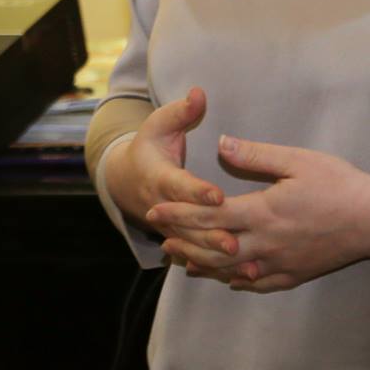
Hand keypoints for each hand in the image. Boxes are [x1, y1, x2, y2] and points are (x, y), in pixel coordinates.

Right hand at [103, 87, 237, 264]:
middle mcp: (162, 207)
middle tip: (234, 243)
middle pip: (186, 224)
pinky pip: (195, 256)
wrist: (128, 179)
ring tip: (241, 263)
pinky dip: (215, 267)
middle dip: (209, 234)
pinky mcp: (178, 238)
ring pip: (190, 246)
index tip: (217, 196)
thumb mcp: (160, 124)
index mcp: (159, 177)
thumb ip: (181, 111)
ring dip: (213, 257)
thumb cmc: (152, 145)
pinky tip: (241, 276)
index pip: (179, 186)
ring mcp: (168, 226)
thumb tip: (199, 93)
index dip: (196, 192)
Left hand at [148, 134, 369, 293]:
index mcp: (262, 212)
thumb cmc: (339, 185)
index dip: (179, 214)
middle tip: (159, 237)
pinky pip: (258, 283)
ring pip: (231, 270)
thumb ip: (256, 155)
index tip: (155, 209)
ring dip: (204, 264)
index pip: (209, 215)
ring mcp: (279, 263)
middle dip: (183, 241)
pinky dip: (236, 281)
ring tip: (182, 259)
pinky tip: (227, 278)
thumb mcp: (297, 160)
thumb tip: (221, 143)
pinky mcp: (294, 275)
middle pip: (213, 247)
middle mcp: (264, 243)